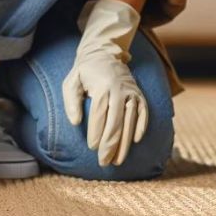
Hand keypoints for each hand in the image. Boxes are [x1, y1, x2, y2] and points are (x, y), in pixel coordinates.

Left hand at [61, 0, 148, 166]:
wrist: (105, 53)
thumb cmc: (85, 71)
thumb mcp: (72, 80)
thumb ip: (71, 100)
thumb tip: (74, 122)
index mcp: (102, 86)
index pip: (100, 114)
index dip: (96, 132)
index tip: (92, 147)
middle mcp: (120, 90)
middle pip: (116, 122)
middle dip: (110, 144)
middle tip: (104, 162)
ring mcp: (133, 93)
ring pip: (130, 122)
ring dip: (125, 143)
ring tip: (118, 161)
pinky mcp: (140, 96)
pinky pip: (144, 114)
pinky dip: (141, 128)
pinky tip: (136, 142)